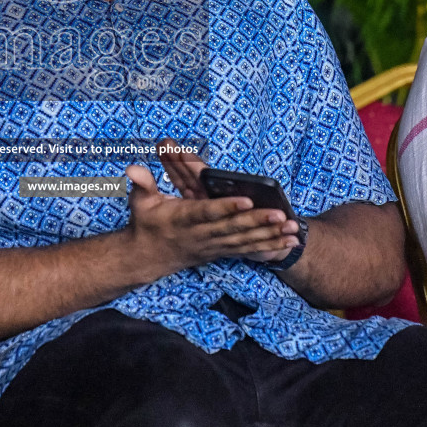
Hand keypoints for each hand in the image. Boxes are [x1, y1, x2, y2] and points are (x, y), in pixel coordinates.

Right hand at [119, 138, 298, 276]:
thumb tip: (133, 169)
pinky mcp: (221, 251)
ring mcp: (213, 246)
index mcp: (184, 219)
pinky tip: (288, 244)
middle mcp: (201, 235)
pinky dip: (269, 247)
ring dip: (270, 236)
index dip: (227, 208)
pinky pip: (248, 251)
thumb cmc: (146, 223)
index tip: (247, 201)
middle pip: (233, 228)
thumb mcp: (140, 202)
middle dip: (258, 222)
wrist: (148, 257)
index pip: (208, 213)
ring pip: (245, 242)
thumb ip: (142, 184)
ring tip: (292, 230)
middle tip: (281, 215)